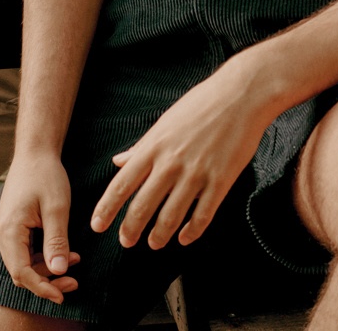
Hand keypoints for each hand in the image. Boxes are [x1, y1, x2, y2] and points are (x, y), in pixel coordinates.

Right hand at [0, 151, 79, 302]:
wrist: (35, 152)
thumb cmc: (46, 174)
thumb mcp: (57, 207)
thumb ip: (56, 240)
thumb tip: (58, 270)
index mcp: (9, 230)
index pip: (22, 272)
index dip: (42, 288)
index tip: (63, 294)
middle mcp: (1, 234)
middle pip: (21, 272)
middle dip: (47, 280)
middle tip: (74, 279)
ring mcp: (5, 230)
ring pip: (23, 263)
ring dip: (47, 268)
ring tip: (74, 261)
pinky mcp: (12, 227)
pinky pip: (24, 251)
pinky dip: (42, 257)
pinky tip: (63, 251)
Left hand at [90, 58, 274, 250]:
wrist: (240, 95)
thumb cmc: (201, 104)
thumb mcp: (165, 122)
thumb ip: (141, 146)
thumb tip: (118, 160)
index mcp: (154, 146)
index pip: (122, 184)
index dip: (107, 209)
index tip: (97, 225)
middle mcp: (171, 163)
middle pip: (142, 206)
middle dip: (130, 229)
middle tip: (126, 242)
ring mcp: (196, 173)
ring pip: (170, 217)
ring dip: (159, 236)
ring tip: (154, 243)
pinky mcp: (220, 181)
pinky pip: (202, 216)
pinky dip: (191, 232)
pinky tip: (185, 238)